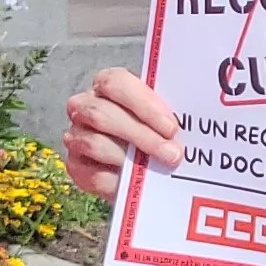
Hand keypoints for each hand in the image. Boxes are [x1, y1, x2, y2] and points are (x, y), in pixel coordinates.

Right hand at [64, 66, 183, 199]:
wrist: (141, 165)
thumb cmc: (154, 130)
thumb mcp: (161, 116)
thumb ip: (166, 114)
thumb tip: (189, 119)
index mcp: (106, 85)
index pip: (115, 83)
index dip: (143, 103)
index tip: (171, 126)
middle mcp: (84, 107)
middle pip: (101, 114)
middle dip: (141, 135)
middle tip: (172, 153)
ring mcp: (76, 136)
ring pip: (94, 144)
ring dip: (130, 157)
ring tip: (158, 167)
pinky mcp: (76, 166)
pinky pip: (92, 174)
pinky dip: (117, 180)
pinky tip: (138, 181)